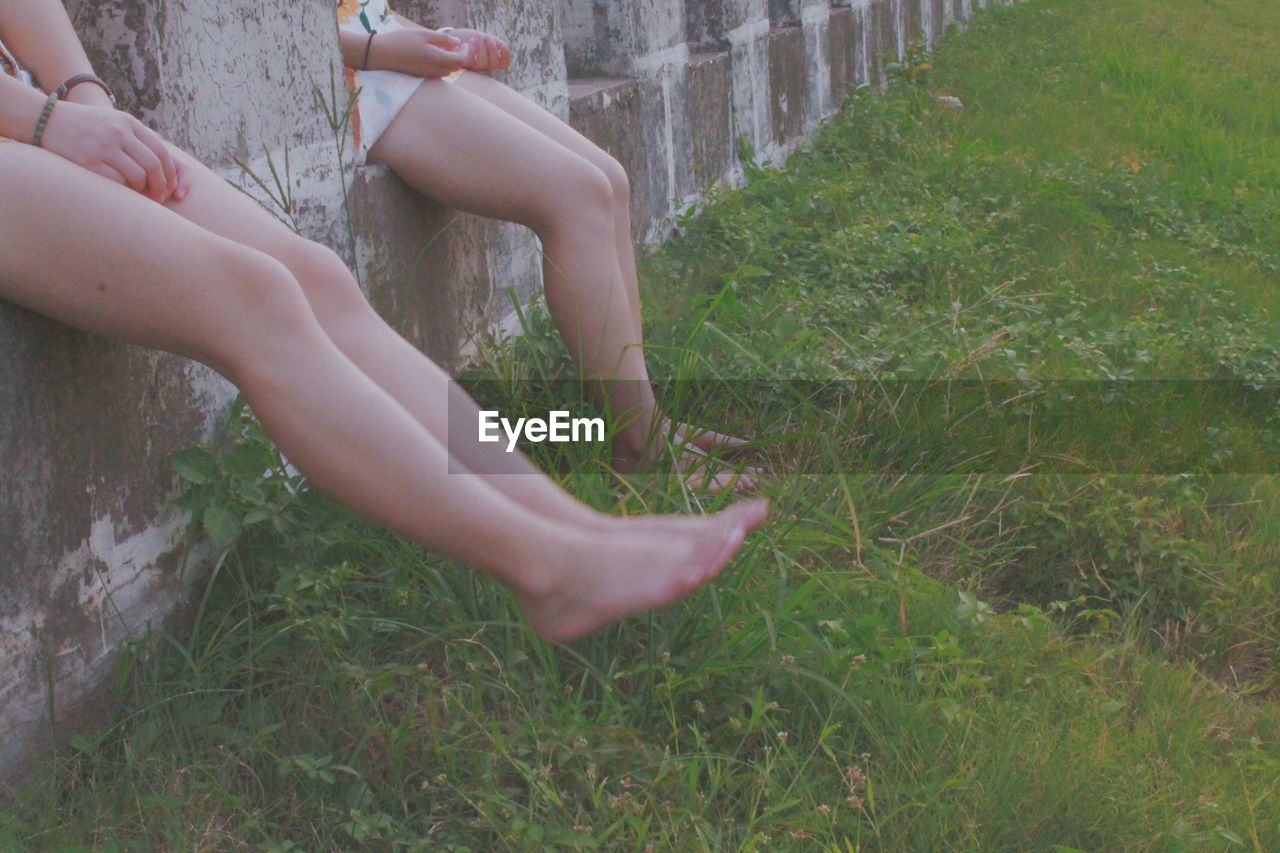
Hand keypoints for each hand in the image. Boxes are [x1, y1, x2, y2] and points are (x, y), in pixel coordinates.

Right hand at [39, 101, 181, 202]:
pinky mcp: (88, 161)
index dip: (171, 173)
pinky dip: (125, 191)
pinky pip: (117, 182)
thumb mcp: (114, 120)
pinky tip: (124, 194)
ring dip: (143, 191)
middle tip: (159, 198)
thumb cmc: (85, 125)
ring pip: (138, 176)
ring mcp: (103, 146)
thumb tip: (166, 155)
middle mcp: (118, 132)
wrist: (46, 119)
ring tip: (141, 197)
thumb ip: (138, 135)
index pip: (161, 151)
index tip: (171, 187)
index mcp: (128, 122)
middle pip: (153, 166)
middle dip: (161, 186)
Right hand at [368, 28, 469, 78]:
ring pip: (447, 71)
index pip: (460, 60)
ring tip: (447, 49)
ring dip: (451, 61)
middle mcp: (434, 70)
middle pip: (455, 67)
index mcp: (436, 59)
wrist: (382, 54)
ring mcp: (427, 75)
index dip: (465, 52)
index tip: (464, 43)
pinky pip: (438, 73)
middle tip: (458, 45)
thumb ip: (442, 39)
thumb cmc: (402, 41)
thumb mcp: (423, 34)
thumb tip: (457, 42)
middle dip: (460, 56)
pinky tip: (437, 55)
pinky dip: (443, 65)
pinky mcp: (421, 76)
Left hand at [449, 29, 510, 71]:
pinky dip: (471, 50)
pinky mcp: (460, 65)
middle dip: (492, 49)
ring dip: (481, 48)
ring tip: (477, 37)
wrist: (449, 39)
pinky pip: (469, 61)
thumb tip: (502, 46)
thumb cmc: (467, 39)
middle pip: (493, 64)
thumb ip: (493, 42)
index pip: (502, 64)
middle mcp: (482, 67)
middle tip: (486, 36)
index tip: (503, 45)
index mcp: (489, 60)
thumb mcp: (482, 38)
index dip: (505, 56)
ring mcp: (471, 68)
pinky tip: (469, 42)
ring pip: (482, 64)